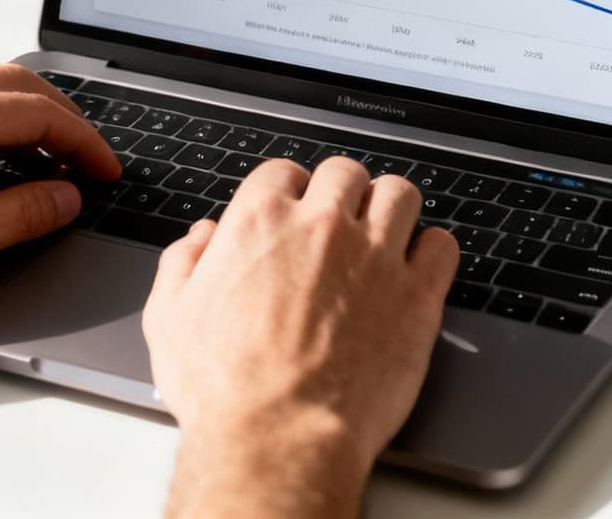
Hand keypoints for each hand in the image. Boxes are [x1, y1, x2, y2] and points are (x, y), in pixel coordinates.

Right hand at [143, 157, 457, 516]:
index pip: (284, 172)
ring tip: (383, 236)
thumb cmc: (224, 390)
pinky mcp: (417, 296)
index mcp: (260, 222)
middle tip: (339, 225)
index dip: (289, 193)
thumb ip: (182, 264)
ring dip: (390, 209)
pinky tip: (417, 269)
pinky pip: (442, 245)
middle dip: (341, 194)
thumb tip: (201, 238)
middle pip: (345, 173)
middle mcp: (322, 227)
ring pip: (400, 195)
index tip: (294, 213)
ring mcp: (375, 257)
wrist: (279, 439)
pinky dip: (432, 251)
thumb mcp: (169, 320)